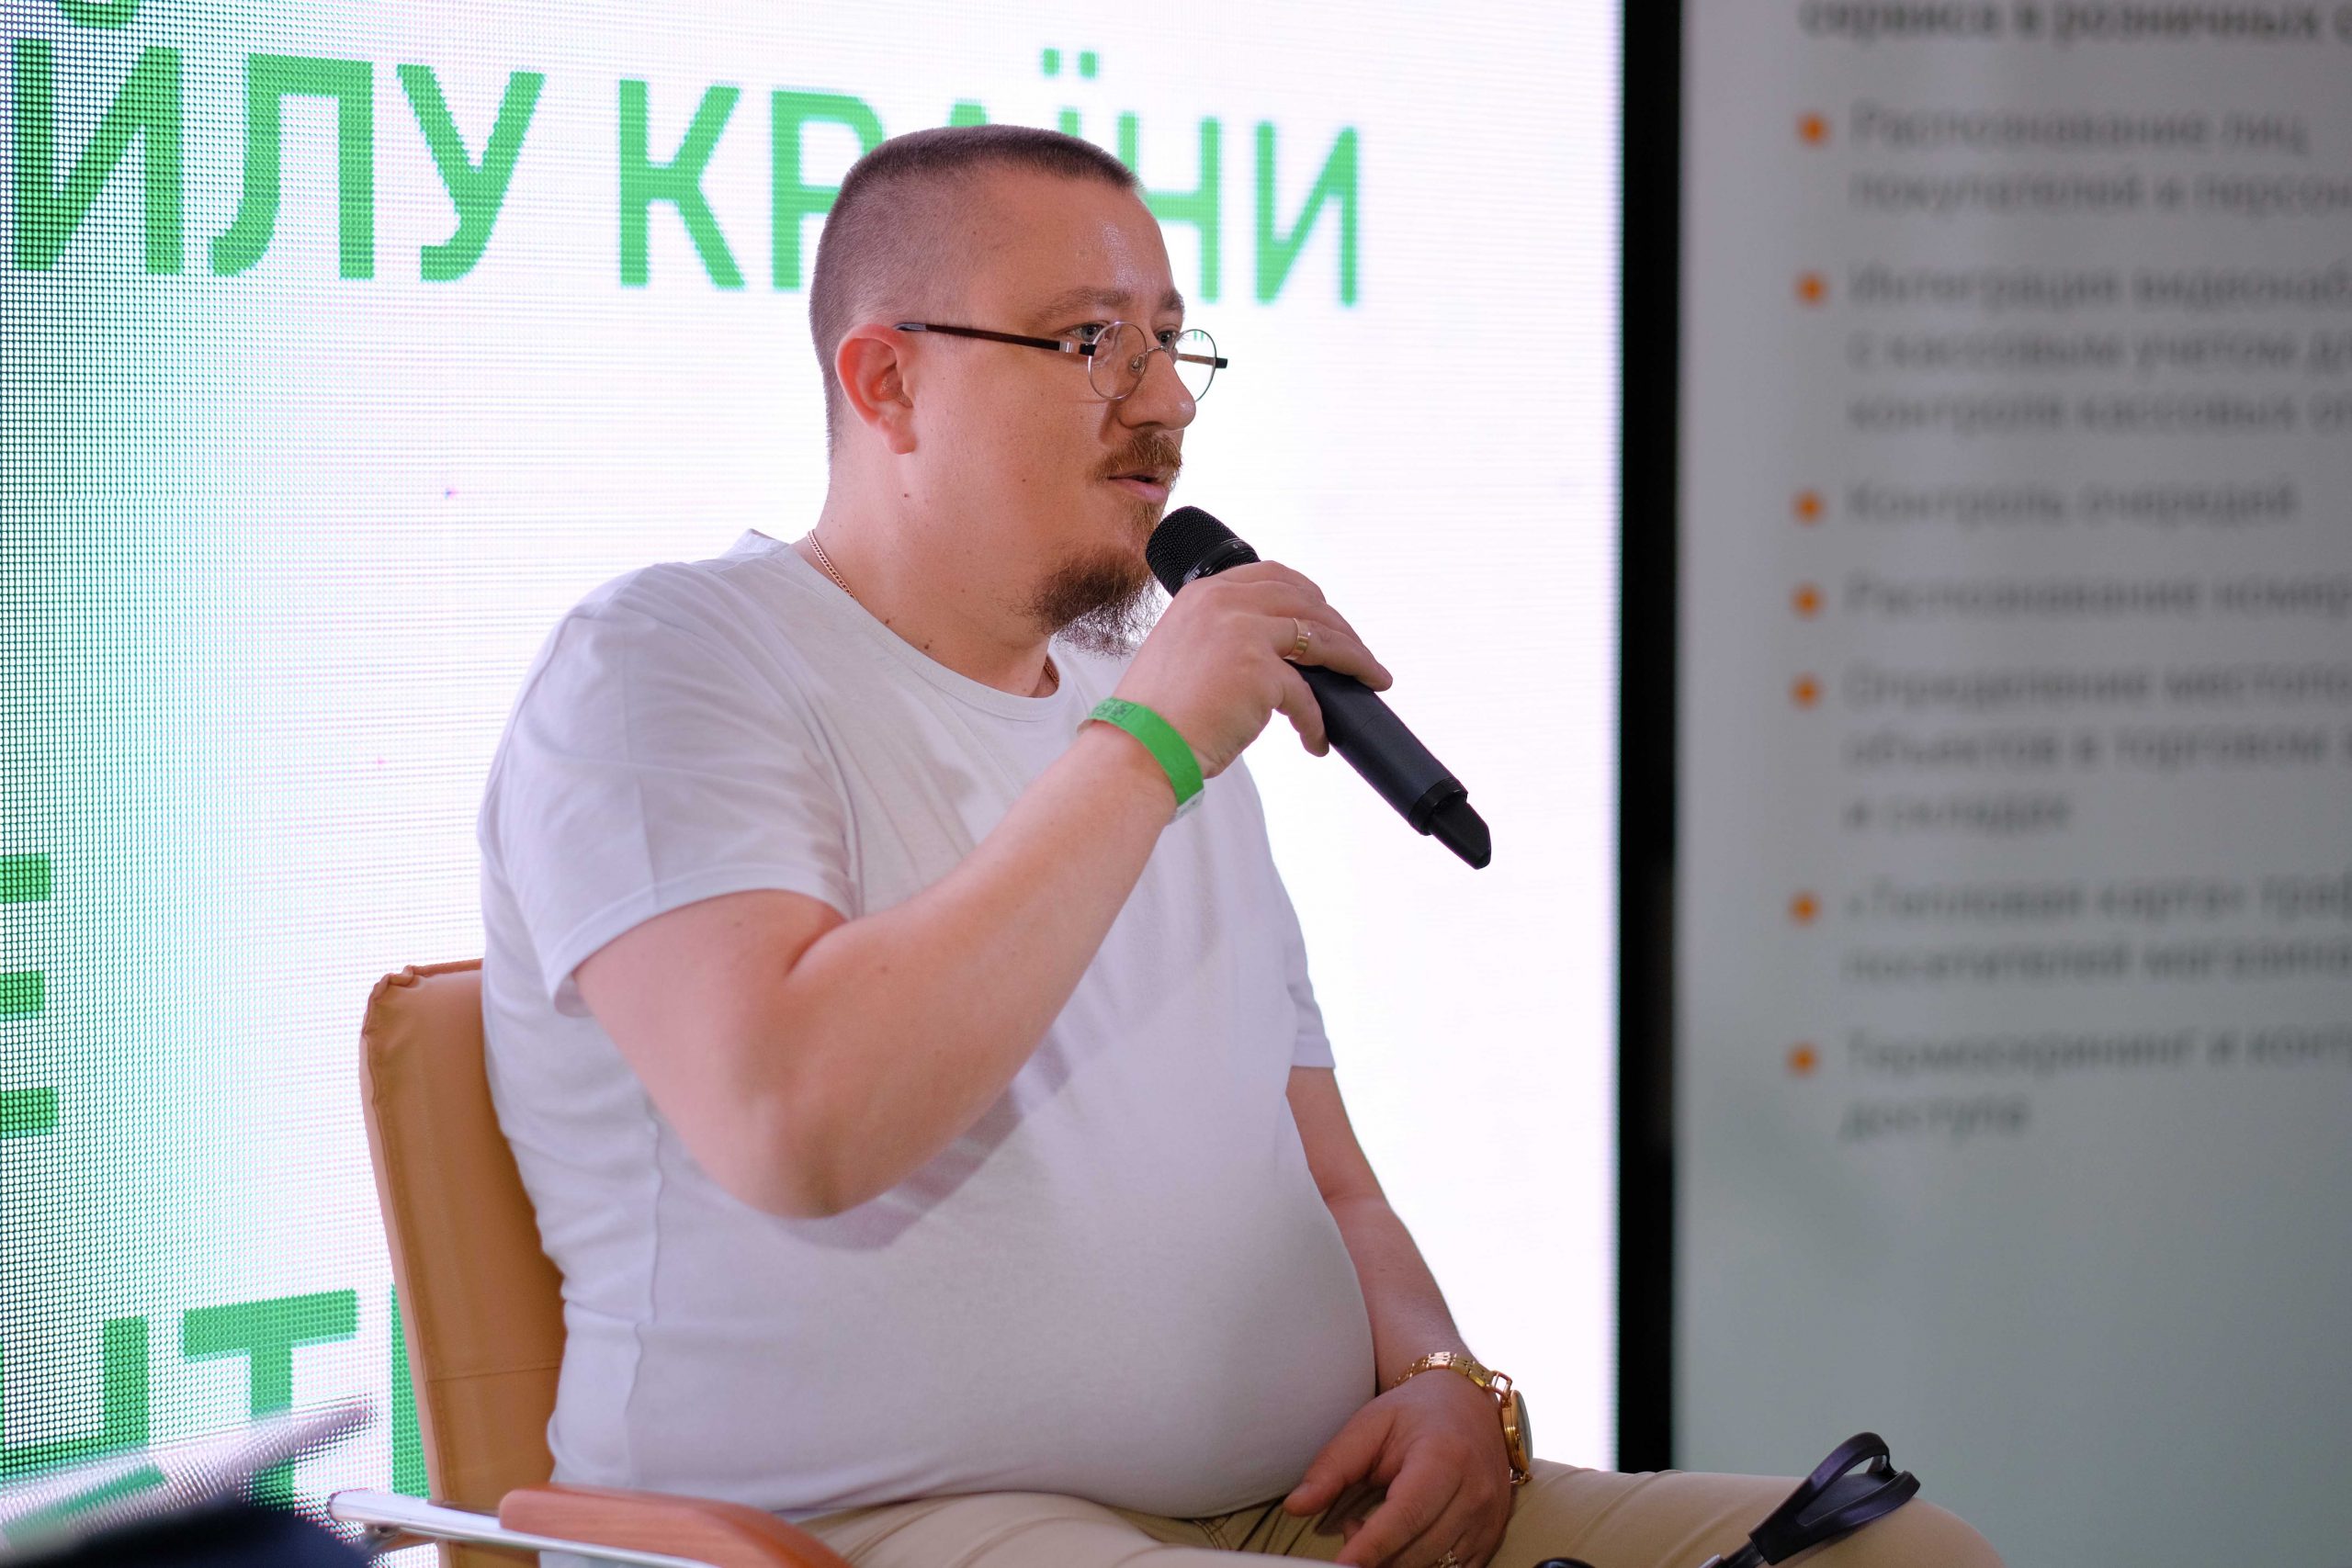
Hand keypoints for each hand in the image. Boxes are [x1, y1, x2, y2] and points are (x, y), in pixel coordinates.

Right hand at [1111, 561, 1390, 777]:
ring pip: (1320, 639)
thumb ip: (1221, 638)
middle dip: (1342, 629)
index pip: (1273, 577)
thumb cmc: (1158, 715)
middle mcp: (1224, 603)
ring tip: (1371, 683)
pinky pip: (1307, 696)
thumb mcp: (1184, 654)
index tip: (1328, 618)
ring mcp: (1244, 632)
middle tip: (1361, 656)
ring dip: (1354, 662)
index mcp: (1203, 594)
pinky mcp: (1260, 671)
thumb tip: (1274, 656)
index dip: (1310, 596)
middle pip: (1306, 602)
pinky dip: (1316, 721)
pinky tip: (1316, 740)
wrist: (1139, 748)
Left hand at [1281, 1368, 1515, 1567]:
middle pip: (1419, 1550)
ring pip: (1436, 1567)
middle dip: (1375, 1555)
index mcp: (1445, 1457)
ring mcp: (1488, 1520)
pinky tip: (1401, 1540)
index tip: (1342, 1565)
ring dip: (1394, 1562)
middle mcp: (1475, 1493)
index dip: (1372, 1546)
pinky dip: (1418, 1565)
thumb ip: (1332, 1467)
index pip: (1406, 1514)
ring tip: (1373, 1527)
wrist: (1467, 1405)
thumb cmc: (1413, 1414)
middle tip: (1349, 1525)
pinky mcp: (1490, 1539)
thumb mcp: (1368, 1426)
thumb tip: (1295, 1506)